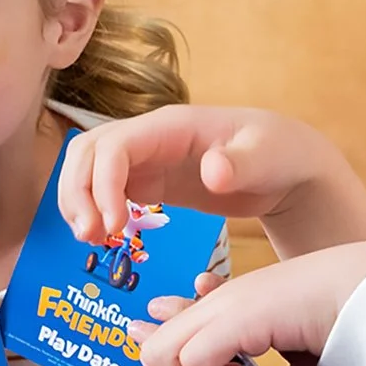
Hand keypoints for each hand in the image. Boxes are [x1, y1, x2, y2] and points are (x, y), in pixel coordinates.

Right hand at [58, 106, 365, 258]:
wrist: (288, 168)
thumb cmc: (280, 154)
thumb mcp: (268, 157)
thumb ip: (241, 164)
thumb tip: (212, 171)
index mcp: (172, 126)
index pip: (115, 146)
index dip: (103, 185)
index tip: (115, 226)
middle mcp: (149, 136)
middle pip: (86, 152)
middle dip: (77, 192)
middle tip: (91, 237)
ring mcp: (145, 157)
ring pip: (86, 167)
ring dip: (77, 201)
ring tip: (91, 239)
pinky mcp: (148, 179)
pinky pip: (101, 186)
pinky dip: (92, 209)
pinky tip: (103, 236)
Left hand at [127, 244, 365, 365]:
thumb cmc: (344, 318)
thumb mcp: (308, 364)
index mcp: (237, 305)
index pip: (177, 320)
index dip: (159, 345)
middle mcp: (222, 302)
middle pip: (156, 344)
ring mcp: (223, 307)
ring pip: (160, 353)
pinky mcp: (233, 318)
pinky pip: (192, 360)